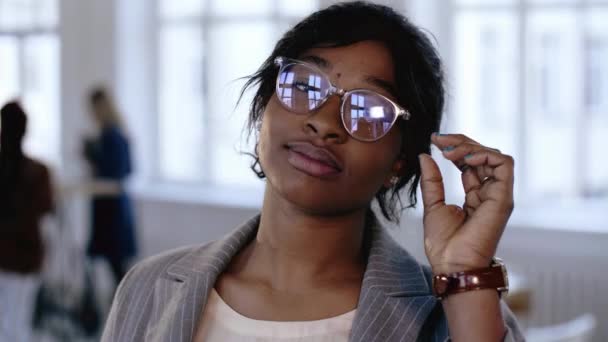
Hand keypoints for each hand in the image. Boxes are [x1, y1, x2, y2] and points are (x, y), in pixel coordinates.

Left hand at [419, 133, 513, 274]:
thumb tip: (426, 155)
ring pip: (494, 156)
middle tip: (439, 140)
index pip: (470, 162)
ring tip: (448, 152)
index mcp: (474, 194)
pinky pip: (504, 164)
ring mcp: (498, 194)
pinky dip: (485, 155)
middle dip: (461, 142)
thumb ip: (432, 180)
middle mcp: (489, 192)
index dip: (455, 148)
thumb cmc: (443, 244)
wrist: (452, 264)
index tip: (434, 140)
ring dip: (470, 147)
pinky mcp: (503, 197)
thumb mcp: (432, 204)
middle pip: (482, 155)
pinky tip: (464, 160)